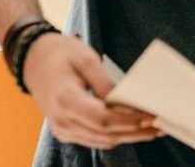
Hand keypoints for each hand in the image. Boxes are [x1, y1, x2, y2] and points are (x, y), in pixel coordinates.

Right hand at [23, 33, 161, 148]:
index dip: (130, 122)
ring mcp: (62, 129)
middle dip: (136, 132)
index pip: (104, 119)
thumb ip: (105, 82)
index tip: (152, 117)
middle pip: (106, 135)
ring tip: (153, 129)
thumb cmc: (60, 54)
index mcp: (66, 100)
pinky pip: (94, 138)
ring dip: (128, 137)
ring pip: (101, 141)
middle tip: (162, 126)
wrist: (32, 59)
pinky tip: (132, 128)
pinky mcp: (65, 130)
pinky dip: (115, 135)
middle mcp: (62, 120)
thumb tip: (125, 101)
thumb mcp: (86, 58)